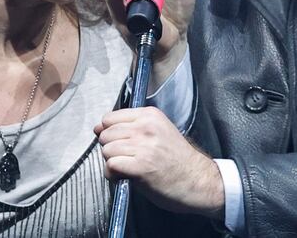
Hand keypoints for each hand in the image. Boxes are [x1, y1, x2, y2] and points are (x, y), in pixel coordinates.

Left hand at [95, 107, 224, 218]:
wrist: (198, 180)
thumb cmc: (178, 160)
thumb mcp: (158, 132)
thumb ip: (130, 127)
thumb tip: (98, 128)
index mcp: (150, 115)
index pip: (110, 118)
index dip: (108, 132)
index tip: (115, 142)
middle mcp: (146, 127)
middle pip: (106, 134)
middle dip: (109, 148)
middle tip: (124, 158)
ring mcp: (144, 146)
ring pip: (107, 150)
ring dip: (111, 162)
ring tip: (126, 168)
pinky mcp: (141, 166)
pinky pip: (111, 165)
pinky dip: (113, 174)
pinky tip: (125, 176)